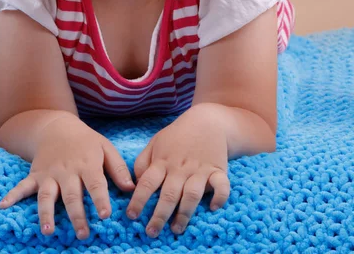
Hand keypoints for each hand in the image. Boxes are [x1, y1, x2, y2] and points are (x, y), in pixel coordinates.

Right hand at [0, 115, 134, 239]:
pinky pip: (23, 186)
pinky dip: (13, 195)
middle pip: (71, 195)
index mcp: (87, 164)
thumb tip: (131, 188)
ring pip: (47, 195)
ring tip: (47, 231)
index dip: (101, 200)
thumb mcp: (105, 148)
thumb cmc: (86, 142)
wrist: (58, 126)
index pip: (95, 184)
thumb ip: (118, 168)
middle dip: (77, 215)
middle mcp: (67, 170)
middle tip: (83, 234)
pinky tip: (3, 206)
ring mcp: (49, 174)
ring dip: (47, 213)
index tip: (106, 215)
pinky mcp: (35, 175)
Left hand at [126, 104, 229, 236]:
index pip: (147, 182)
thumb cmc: (177, 135)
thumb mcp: (155, 143)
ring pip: (192, 194)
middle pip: (169, 194)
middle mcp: (180, 167)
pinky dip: (219, 197)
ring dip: (184, 213)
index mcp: (162, 161)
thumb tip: (136, 183)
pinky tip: (213, 208)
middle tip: (152, 233)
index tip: (131, 216)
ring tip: (176, 229)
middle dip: (159, 215)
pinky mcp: (218, 169)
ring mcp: (200, 169)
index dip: (138, 200)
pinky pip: (222, 185)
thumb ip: (143, 162)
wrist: (207, 121)